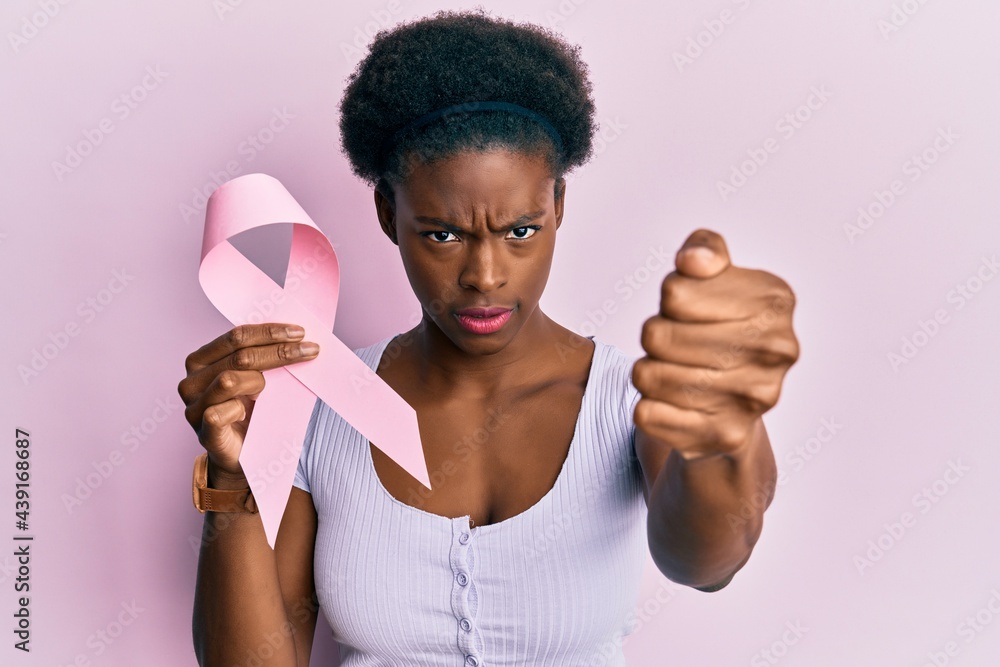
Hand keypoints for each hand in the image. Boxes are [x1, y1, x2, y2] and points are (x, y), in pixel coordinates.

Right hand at [177, 323, 319, 480]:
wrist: (244, 453)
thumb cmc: (251, 410)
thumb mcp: (256, 377)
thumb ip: (262, 356)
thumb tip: (296, 335)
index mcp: (201, 360)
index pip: (236, 336)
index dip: (269, 332)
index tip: (300, 332)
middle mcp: (192, 381)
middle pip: (239, 356)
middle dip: (279, 351)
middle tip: (310, 351)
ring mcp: (193, 407)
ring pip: (229, 380)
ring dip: (259, 382)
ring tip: (267, 391)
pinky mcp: (203, 432)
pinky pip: (219, 414)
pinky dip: (238, 410)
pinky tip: (246, 413)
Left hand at [632, 229, 798, 459]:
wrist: (735, 401)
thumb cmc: (716, 327)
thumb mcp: (712, 277)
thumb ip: (703, 250)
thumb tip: (693, 262)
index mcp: (775, 301)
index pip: (673, 293)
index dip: (668, 299)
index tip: (686, 308)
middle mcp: (777, 350)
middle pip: (657, 335)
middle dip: (654, 336)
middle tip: (671, 342)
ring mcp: (756, 397)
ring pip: (649, 375)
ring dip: (647, 371)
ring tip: (670, 369)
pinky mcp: (728, 436)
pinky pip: (649, 414)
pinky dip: (648, 406)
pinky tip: (672, 403)